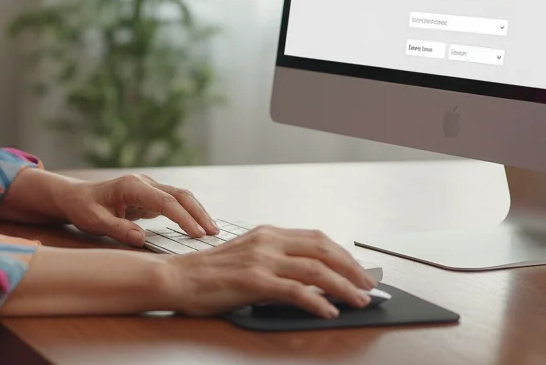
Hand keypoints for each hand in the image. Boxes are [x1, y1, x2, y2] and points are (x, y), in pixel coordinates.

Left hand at [62, 174, 217, 246]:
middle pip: (179, 195)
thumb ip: (117, 229)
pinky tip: (197, 226)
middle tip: (213, 233)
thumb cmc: (84, 208)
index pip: (165, 202)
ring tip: (211, 231)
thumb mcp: (94, 221)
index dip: (183, 218)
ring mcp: (149, 188)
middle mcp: (144, 183)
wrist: (77, 196)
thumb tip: (140, 239)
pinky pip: (174, 203)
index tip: (197, 234)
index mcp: (131, 186)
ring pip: (180, 197)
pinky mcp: (151, 196)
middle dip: (198, 213)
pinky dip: (188, 213)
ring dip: (197, 212)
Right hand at [162, 225, 377, 317]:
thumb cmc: (209, 274)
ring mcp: (261, 260)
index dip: (344, 254)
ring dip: (343, 287)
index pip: (317, 238)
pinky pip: (294, 290)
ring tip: (359, 301)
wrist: (176, 278)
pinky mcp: (253, 281)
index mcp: (267, 233)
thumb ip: (276, 260)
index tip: (359, 271)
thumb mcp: (247, 258)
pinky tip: (328, 311)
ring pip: (315, 269)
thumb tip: (311, 276)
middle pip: (323, 249)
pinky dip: (317, 301)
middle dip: (351, 269)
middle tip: (368, 287)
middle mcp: (267, 241)